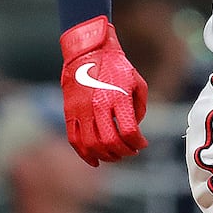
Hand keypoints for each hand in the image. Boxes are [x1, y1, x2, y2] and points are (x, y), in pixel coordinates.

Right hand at [60, 15, 148, 165]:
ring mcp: (81, 111)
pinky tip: (94, 161)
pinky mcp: (69, 112)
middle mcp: (98, 106)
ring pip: (92, 145)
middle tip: (130, 152)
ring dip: (106, 156)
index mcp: (118, 98)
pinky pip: (74, 140)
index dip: (138, 142)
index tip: (142, 144)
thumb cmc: (116, 66)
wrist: (88, 52)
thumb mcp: (138, 83)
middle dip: (124, 152)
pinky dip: (84, 154)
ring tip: (115, 156)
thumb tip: (135, 129)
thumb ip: (140, 107)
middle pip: (111, 142)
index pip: (129, 131)